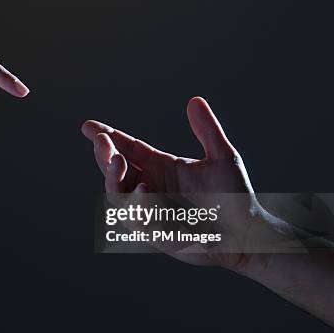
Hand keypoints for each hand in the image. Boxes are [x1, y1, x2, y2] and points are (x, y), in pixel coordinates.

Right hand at [81, 97, 282, 269]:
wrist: (246, 233)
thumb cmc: (235, 197)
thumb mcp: (222, 157)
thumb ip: (207, 130)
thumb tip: (195, 100)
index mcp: (160, 166)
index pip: (127, 148)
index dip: (107, 137)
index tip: (87, 126)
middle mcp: (150, 186)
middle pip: (115, 169)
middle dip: (104, 154)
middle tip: (102, 141)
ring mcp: (150, 210)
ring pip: (117, 194)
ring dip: (112, 177)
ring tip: (117, 159)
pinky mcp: (155, 232)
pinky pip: (136, 218)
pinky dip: (136, 203)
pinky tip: (144, 188)